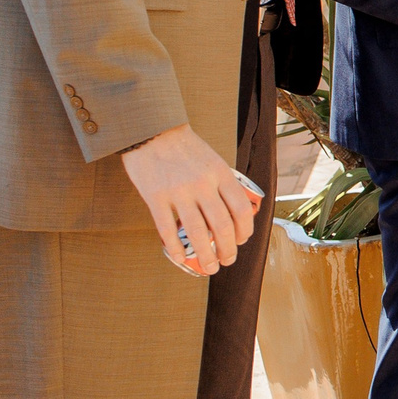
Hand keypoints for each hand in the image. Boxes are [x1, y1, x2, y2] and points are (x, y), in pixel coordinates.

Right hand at [120, 124, 257, 275]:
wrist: (152, 131)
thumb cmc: (185, 147)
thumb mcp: (213, 160)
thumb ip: (222, 184)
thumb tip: (233, 215)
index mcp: (221, 174)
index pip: (241, 210)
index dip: (245, 231)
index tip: (242, 241)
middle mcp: (203, 184)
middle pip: (222, 226)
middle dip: (228, 250)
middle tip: (227, 260)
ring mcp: (179, 192)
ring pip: (197, 234)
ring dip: (206, 256)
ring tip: (209, 267)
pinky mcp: (156, 198)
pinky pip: (168, 231)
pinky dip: (175, 249)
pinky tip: (179, 258)